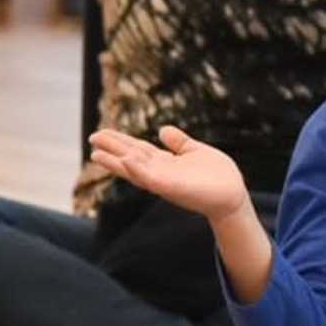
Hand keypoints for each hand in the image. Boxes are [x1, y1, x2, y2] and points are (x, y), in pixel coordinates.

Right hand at [85, 124, 248, 224]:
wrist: (233, 196)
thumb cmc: (217, 176)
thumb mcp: (195, 151)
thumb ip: (179, 142)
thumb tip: (163, 129)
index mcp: (164, 162)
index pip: (137, 149)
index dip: (120, 141)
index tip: (102, 133)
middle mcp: (160, 172)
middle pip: (129, 158)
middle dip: (111, 149)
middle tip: (92, 138)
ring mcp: (164, 181)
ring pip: (134, 170)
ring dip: (115, 163)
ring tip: (96, 154)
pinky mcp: (172, 188)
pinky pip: (152, 179)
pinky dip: (138, 171)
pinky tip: (127, 160)